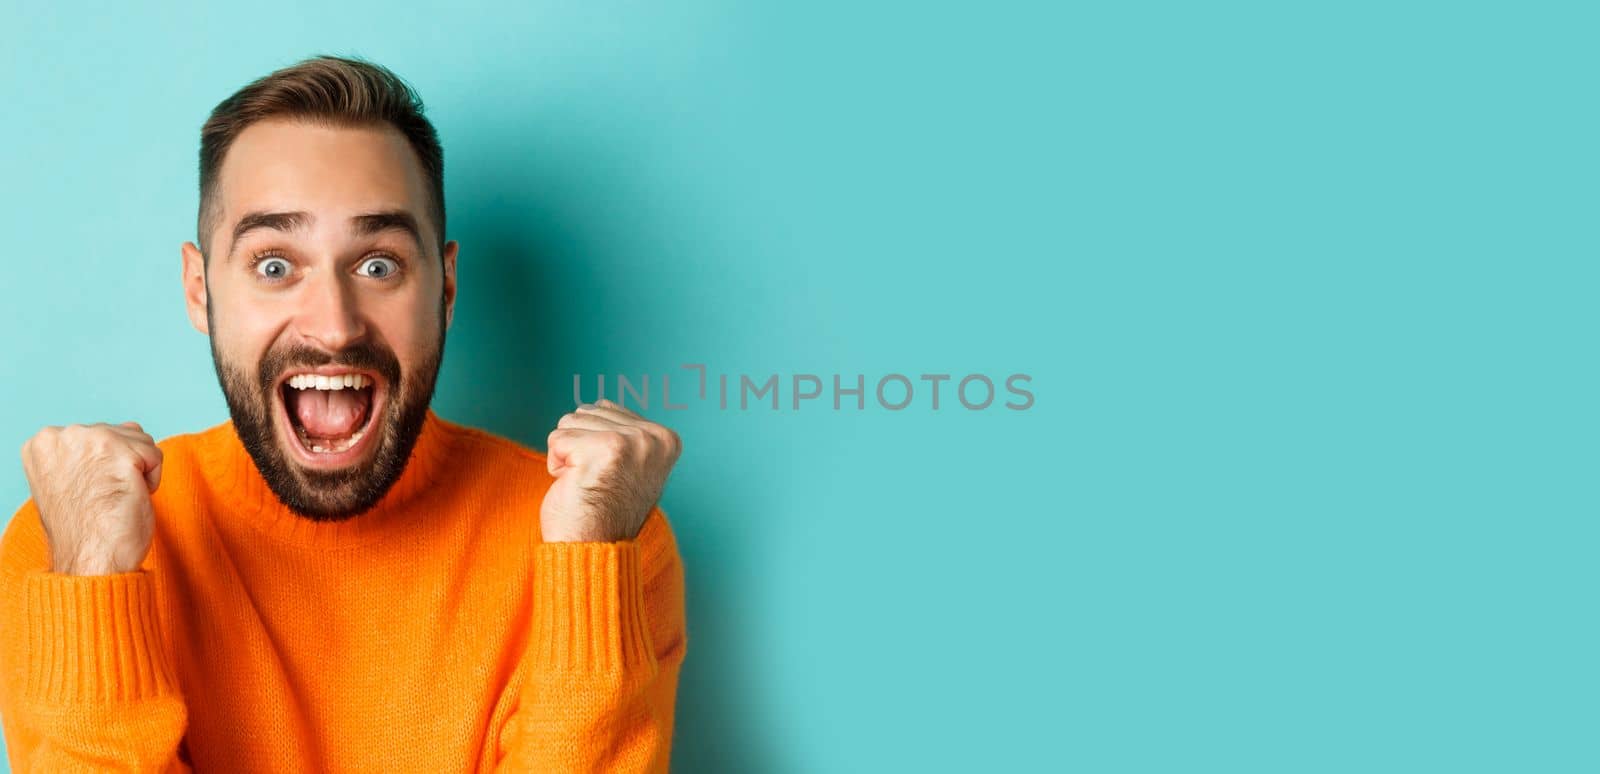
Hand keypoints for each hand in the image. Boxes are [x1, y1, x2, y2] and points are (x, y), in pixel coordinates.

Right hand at [20, 421, 162, 574]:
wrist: (90, 560)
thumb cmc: (84, 527)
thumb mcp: (68, 478)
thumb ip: (83, 452)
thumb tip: (122, 431)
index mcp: (44, 441)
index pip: (99, 431)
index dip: (105, 465)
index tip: (88, 490)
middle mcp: (64, 435)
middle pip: (123, 432)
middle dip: (124, 466)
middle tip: (103, 498)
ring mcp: (91, 441)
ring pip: (142, 441)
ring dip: (139, 472)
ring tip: (115, 497)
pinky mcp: (121, 454)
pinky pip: (155, 455)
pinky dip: (151, 480)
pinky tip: (130, 497)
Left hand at [542, 399, 681, 542]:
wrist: (595, 552)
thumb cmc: (603, 511)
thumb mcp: (629, 465)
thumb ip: (623, 433)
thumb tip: (598, 406)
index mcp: (665, 438)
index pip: (605, 408)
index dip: (594, 442)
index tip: (610, 475)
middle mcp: (652, 437)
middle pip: (586, 411)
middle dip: (579, 446)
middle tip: (596, 481)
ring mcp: (630, 442)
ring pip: (569, 421)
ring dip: (568, 455)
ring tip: (586, 483)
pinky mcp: (602, 450)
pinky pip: (556, 439)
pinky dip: (557, 465)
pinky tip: (576, 486)